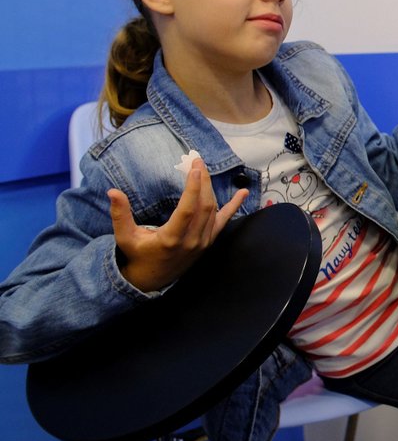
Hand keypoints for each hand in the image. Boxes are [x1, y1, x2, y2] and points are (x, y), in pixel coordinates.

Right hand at [109, 157, 245, 292]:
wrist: (151, 280)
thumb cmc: (137, 255)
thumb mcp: (125, 237)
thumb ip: (120, 214)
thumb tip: (112, 191)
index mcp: (171, 239)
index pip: (187, 210)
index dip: (193, 188)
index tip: (194, 168)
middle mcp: (191, 241)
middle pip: (204, 206)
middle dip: (202, 181)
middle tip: (196, 161)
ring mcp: (202, 243)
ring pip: (213, 210)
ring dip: (210, 188)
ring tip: (203, 169)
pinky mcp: (208, 242)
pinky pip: (223, 222)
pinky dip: (233, 206)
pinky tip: (243, 192)